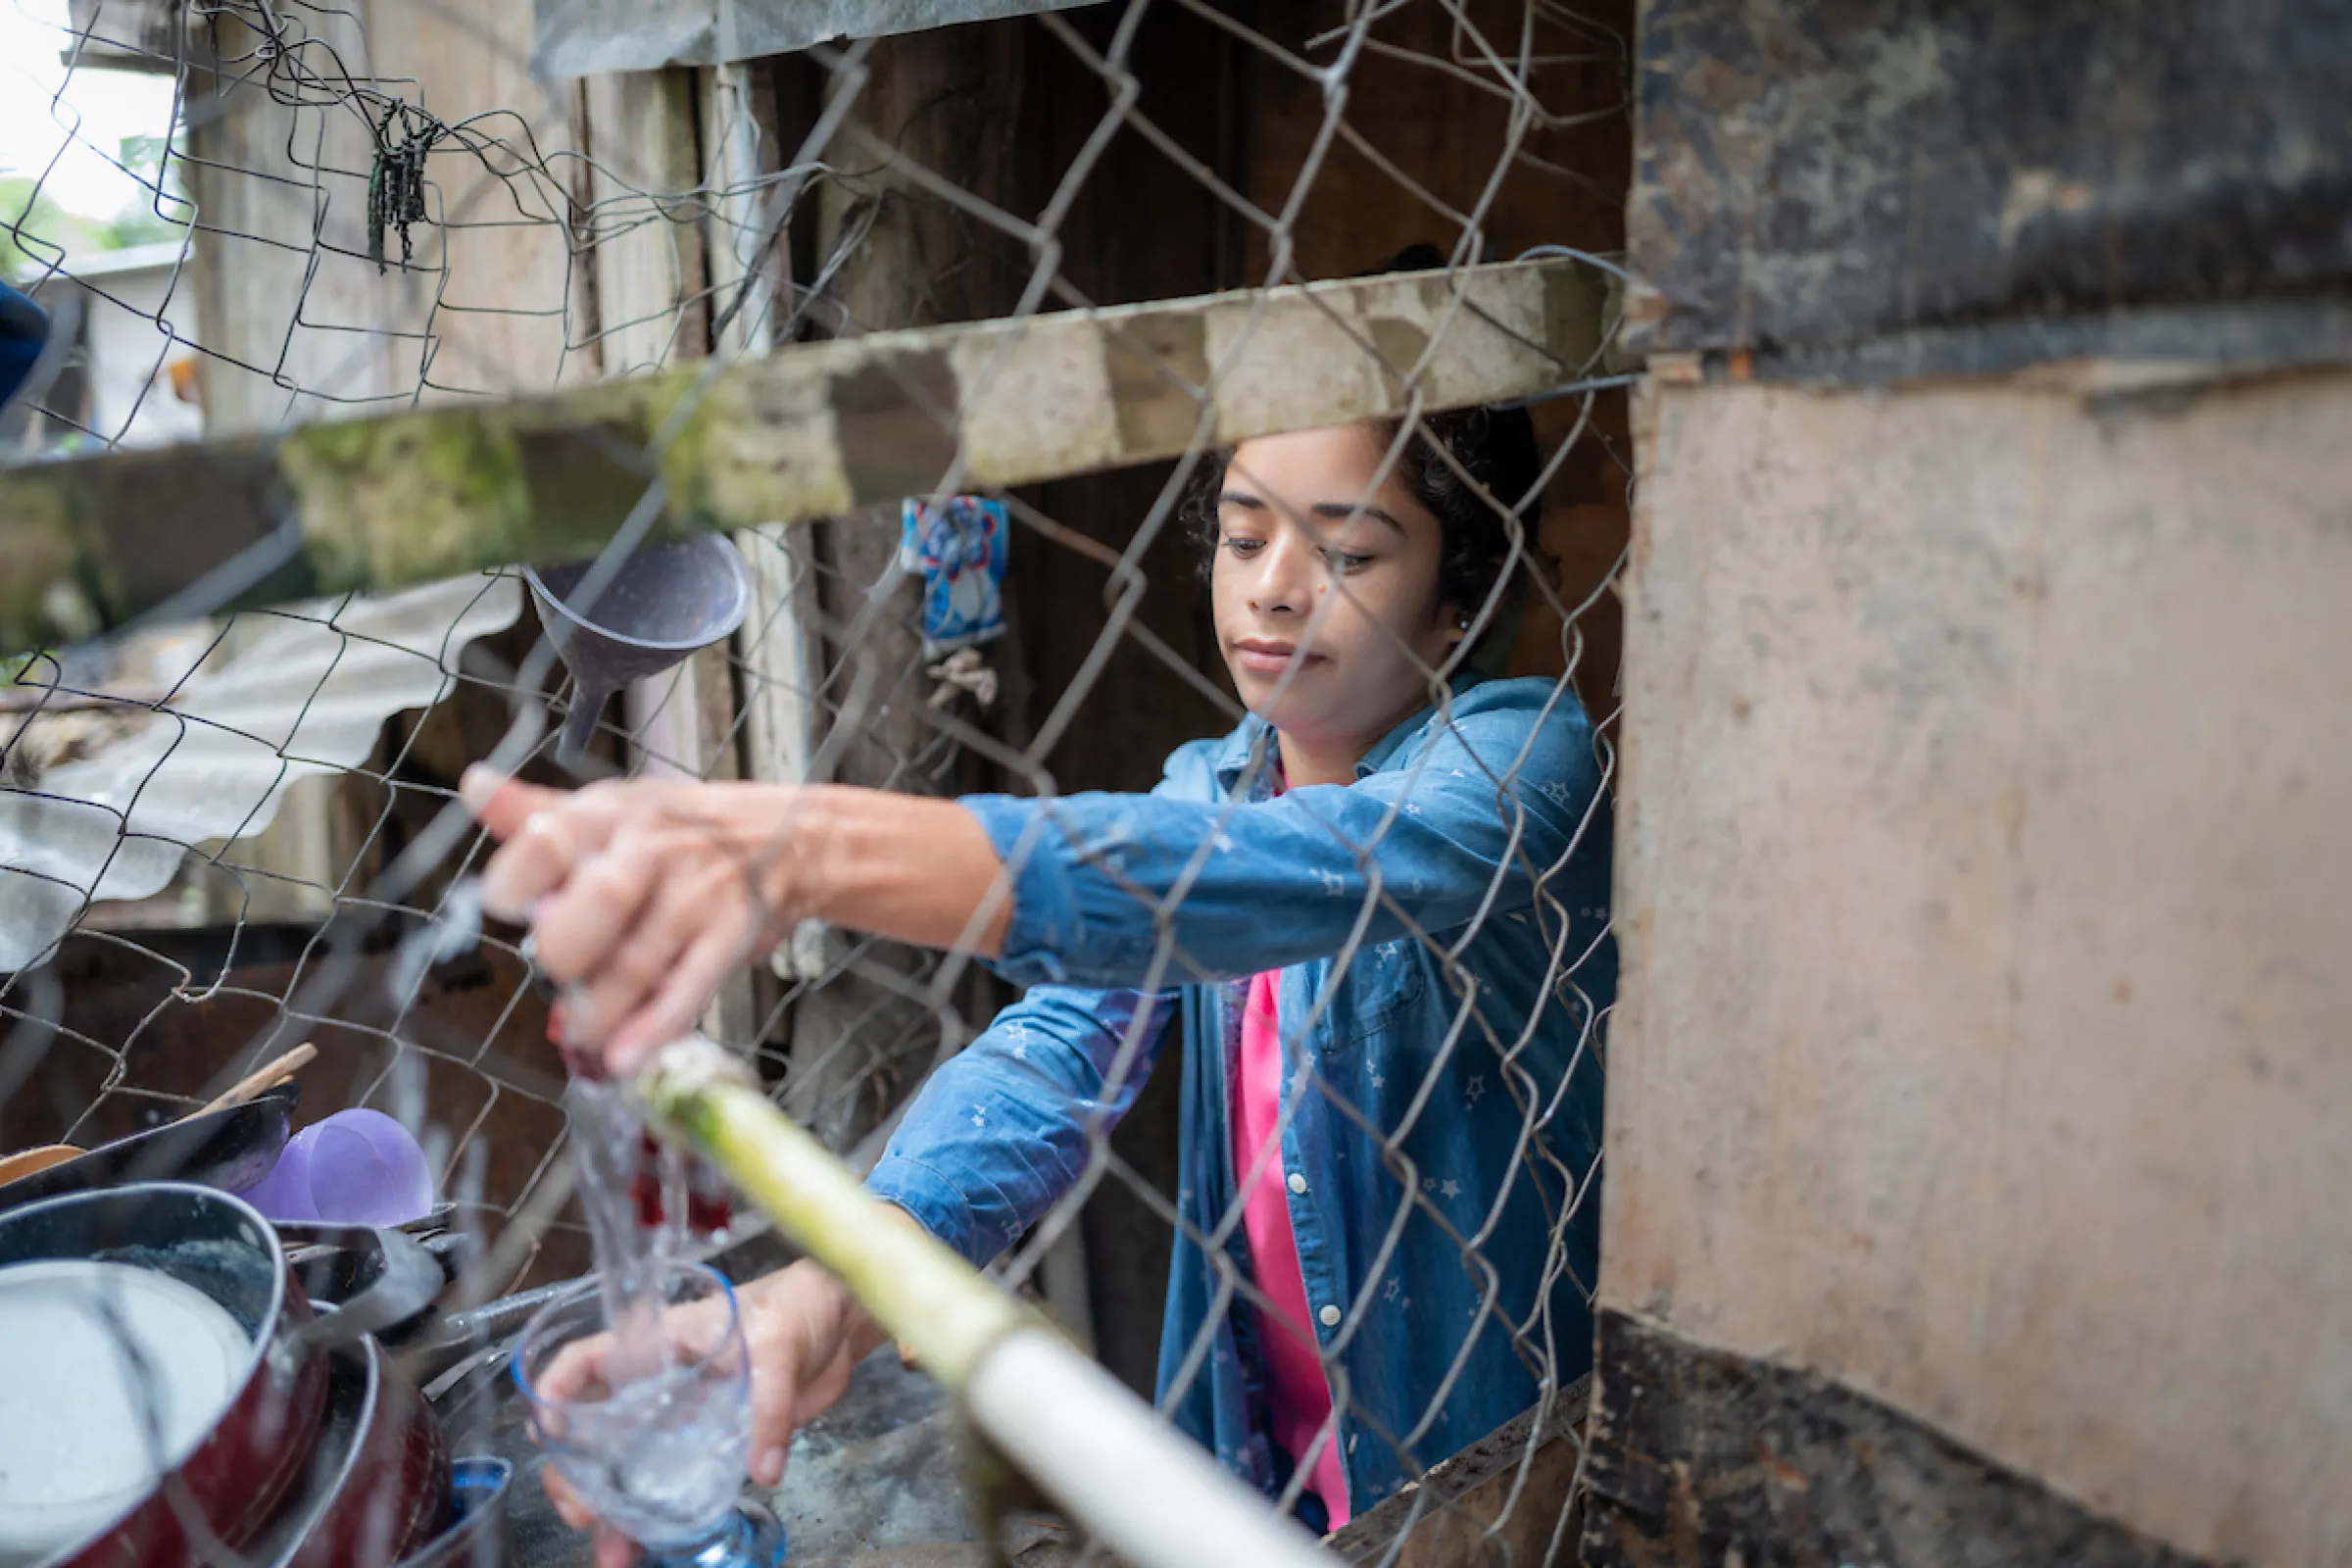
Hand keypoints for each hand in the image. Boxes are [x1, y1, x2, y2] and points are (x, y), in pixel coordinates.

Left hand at [461, 768, 807, 1073]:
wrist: (792, 838)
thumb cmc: (685, 829)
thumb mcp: (616, 808)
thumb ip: (540, 813)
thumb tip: (472, 785)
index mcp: (610, 815)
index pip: (552, 836)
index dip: (518, 876)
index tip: (503, 906)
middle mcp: (653, 850)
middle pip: (602, 899)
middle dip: (566, 950)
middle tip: (556, 972)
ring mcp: (697, 895)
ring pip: (639, 961)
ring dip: (600, 1011)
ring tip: (580, 1035)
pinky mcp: (732, 935)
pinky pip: (690, 987)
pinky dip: (657, 1027)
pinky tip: (625, 1058)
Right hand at [537, 1261, 886, 1567]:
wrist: (839, 1323)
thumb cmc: (798, 1309)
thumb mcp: (776, 1348)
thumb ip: (768, 1408)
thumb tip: (764, 1470)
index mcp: (657, 1343)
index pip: (585, 1360)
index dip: (556, 1393)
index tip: (549, 1434)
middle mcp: (659, 1382)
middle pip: (596, 1429)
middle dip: (579, 1474)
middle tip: (586, 1514)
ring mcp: (683, 1416)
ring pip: (630, 1465)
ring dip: (616, 1507)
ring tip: (614, 1551)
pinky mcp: (713, 1442)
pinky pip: (675, 1480)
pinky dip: (659, 1513)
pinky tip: (649, 1544)